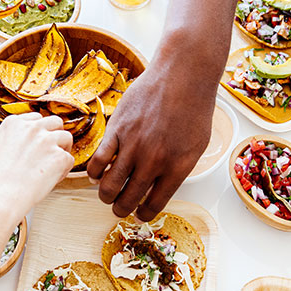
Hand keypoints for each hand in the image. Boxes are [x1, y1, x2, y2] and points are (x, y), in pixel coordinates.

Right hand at [0, 113, 73, 219]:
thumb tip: (41, 140)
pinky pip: (70, 159)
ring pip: (66, 137)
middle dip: (55, 136)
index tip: (37, 147)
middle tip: (49, 155)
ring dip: (61, 151)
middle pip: (55, 122)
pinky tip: (50, 179)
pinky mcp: (59, 156)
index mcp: (13, 123)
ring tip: (50, 168)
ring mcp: (46, 140)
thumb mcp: (3, 148)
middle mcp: (31, 127)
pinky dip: (63, 170)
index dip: (40, 133)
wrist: (0, 198)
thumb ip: (21, 139)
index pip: (37, 118)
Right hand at [86, 60, 214, 219]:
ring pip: (108, 186)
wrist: (182, 75)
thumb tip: (158, 189)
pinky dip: (94, 173)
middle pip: (128, 200)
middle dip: (121, 209)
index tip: (138, 215)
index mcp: (176, 168)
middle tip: (119, 208)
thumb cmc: (193, 108)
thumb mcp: (196, 146)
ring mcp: (133, 146)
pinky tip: (98, 173)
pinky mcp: (117, 130)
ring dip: (105, 195)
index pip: (154, 205)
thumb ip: (178, 170)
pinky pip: (97, 161)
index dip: (143, 215)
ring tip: (107, 194)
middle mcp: (154, 161)